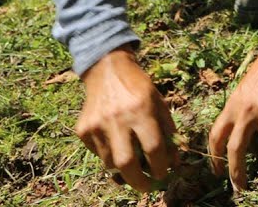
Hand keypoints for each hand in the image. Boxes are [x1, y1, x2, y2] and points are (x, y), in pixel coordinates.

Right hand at [76, 48, 177, 192]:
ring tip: (133, 162)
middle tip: (147, 187)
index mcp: (141, 110)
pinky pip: (98, 153)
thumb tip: (174, 161)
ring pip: (110, 162)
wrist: (107, 69)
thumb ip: (168, 131)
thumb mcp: (159, 102)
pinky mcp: (82, 129)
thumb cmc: (138, 87)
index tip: (164, 175)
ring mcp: (97, 125)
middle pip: (127, 163)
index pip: (153, 148)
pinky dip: (109, 154)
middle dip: (138, 181)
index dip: (161, 166)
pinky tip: (116, 142)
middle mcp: (117, 119)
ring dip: (124, 168)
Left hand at [208, 36, 257, 190]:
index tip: (217, 172)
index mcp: (231, 106)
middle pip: (236, 150)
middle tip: (241, 187)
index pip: (216, 136)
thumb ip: (241, 112)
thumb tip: (246, 140)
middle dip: (237, 173)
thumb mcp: (244, 90)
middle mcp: (245, 110)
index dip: (214, 157)